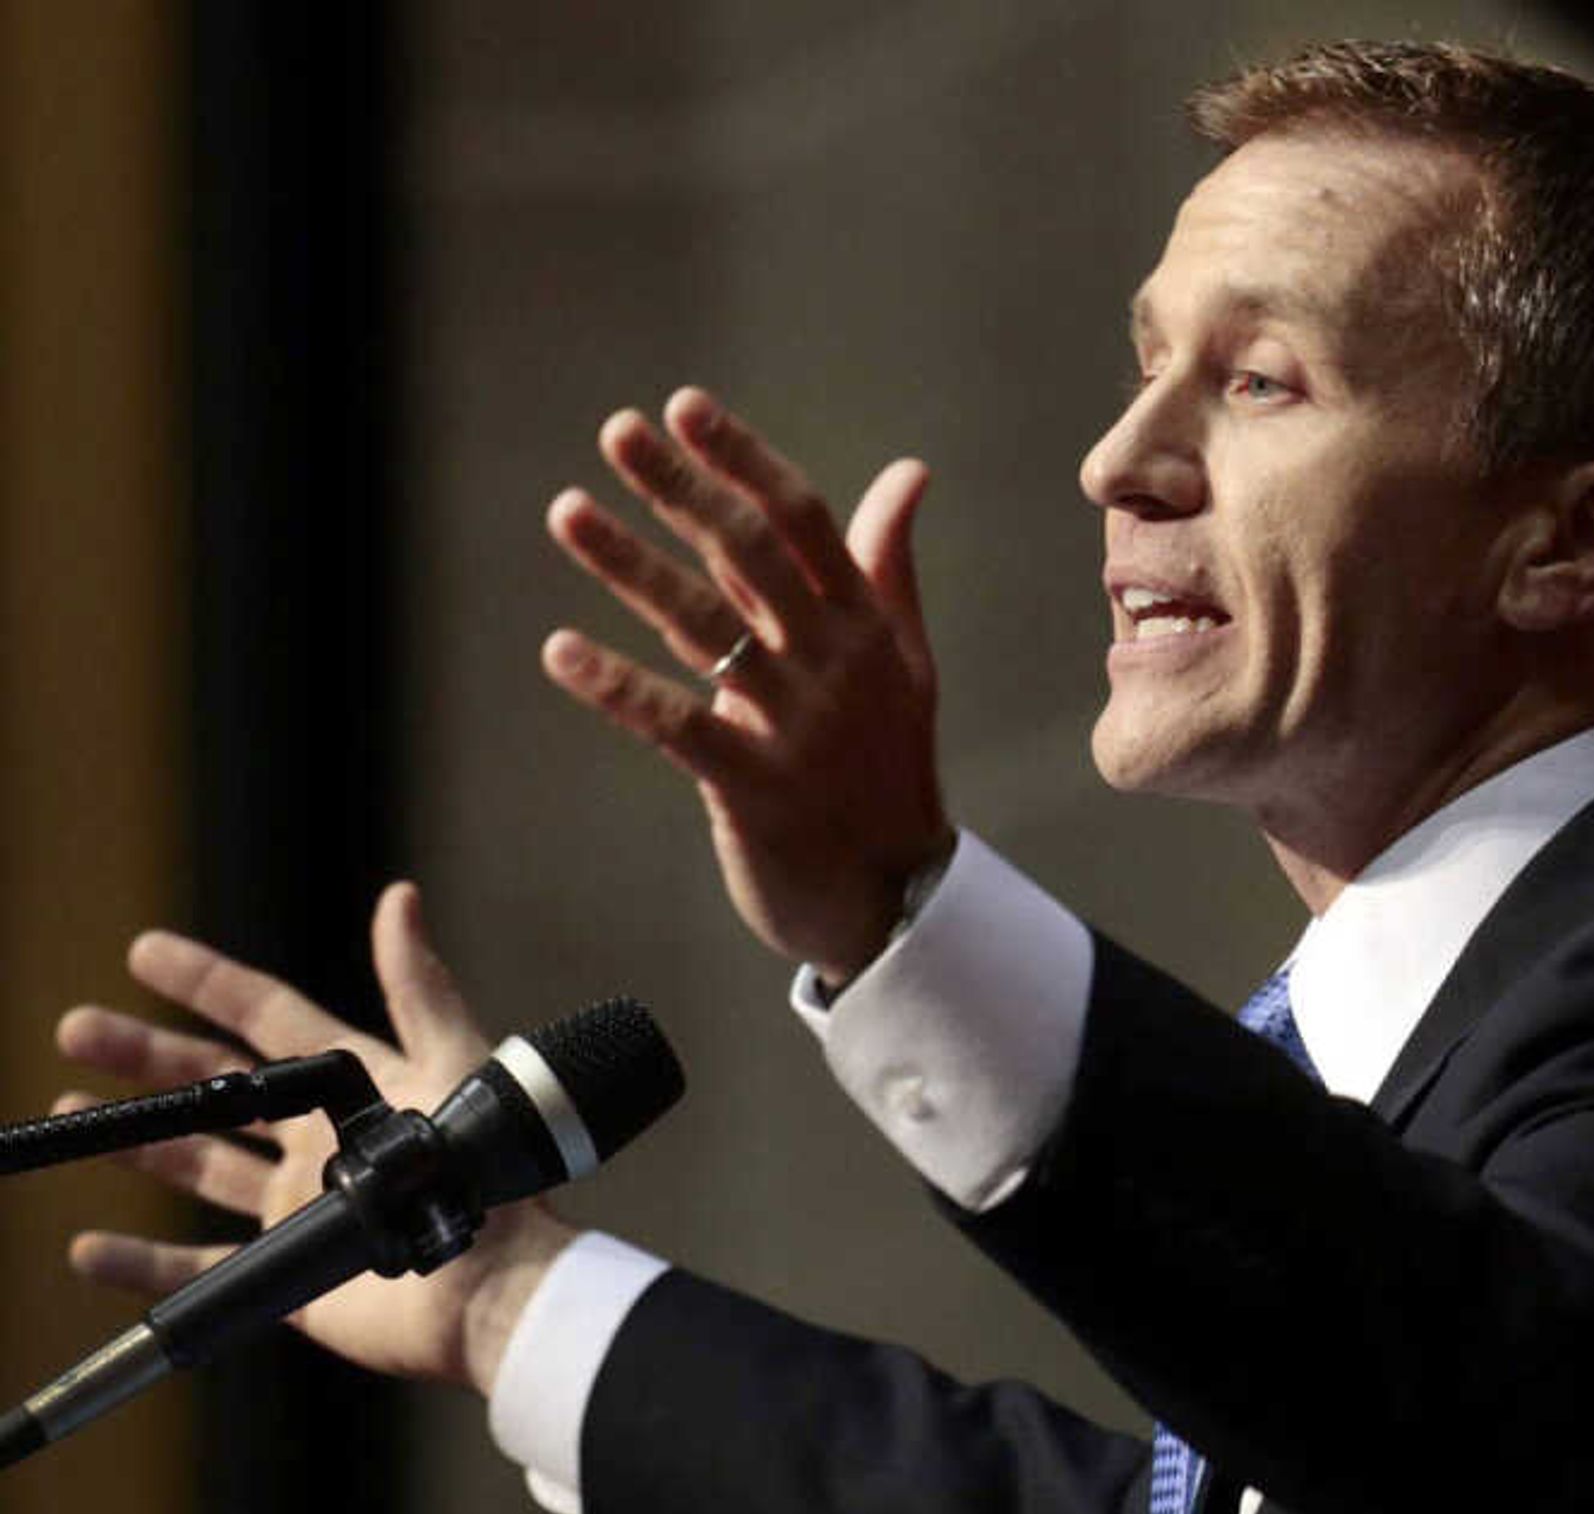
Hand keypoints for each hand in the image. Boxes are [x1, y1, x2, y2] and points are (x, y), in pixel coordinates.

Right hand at [49, 883, 575, 1396]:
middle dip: (146, 1057)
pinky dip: (142, 1262)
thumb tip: (398, 897)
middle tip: (77, 1029)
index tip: (144, 952)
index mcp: (356, 1090)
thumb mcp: (453, 1065)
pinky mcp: (293, 1277)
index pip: (269, 1020)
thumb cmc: (487, 1177)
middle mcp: (321, 1145)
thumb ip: (418, 987)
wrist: (498, 1289)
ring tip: (69, 1116)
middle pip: (216, 1088)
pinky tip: (89, 1246)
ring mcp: (302, 1210)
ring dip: (136, 1141)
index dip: (210, 984)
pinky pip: (203, 1270)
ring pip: (198, 1165)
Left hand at [542, 386, 954, 982]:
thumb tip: (911, 472)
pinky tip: (559, 650)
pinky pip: (678, 726)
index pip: (805, 523)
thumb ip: (885, 565)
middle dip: (682, 489)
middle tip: (617, 430)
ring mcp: (797, 728)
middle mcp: (836, 667)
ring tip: (566, 510)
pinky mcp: (755, 790)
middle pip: (752, 556)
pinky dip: (617, 687)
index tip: (684, 407)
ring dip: (631, 564)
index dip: (743, 461)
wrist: (896, 902)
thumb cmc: (887, 769)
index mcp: (867, 629)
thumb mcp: (902, 663)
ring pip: (706, 628)